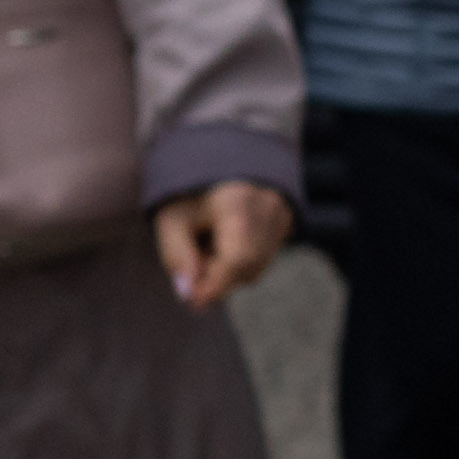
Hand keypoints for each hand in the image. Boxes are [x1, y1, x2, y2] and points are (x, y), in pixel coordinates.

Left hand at [153, 179, 294, 310]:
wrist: (219, 156)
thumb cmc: (189, 191)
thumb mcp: (171, 219)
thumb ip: (177, 257)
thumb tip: (188, 294)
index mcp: (239, 204)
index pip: (236, 261)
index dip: (213, 287)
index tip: (191, 303)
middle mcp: (270, 209)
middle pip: (248, 267)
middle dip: (219, 277)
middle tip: (195, 260)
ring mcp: (283, 215)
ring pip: (258, 266)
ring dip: (230, 269)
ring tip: (210, 244)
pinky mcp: (287, 221)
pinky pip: (266, 256)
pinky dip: (244, 260)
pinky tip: (227, 240)